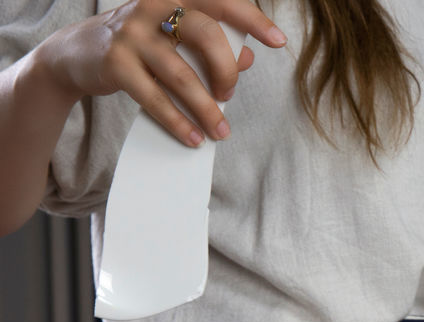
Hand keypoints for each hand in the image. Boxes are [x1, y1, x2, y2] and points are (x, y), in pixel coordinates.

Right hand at [31, 0, 285, 146]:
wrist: (76, 52)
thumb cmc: (140, 43)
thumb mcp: (174, 37)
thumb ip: (211, 43)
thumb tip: (248, 57)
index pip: (218, 0)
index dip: (251, 18)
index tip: (279, 41)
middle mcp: (151, 6)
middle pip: (206, 35)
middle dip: (227, 72)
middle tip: (230, 96)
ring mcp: (131, 33)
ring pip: (182, 74)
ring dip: (207, 108)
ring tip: (220, 131)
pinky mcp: (116, 63)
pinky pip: (155, 97)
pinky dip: (178, 121)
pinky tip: (193, 137)